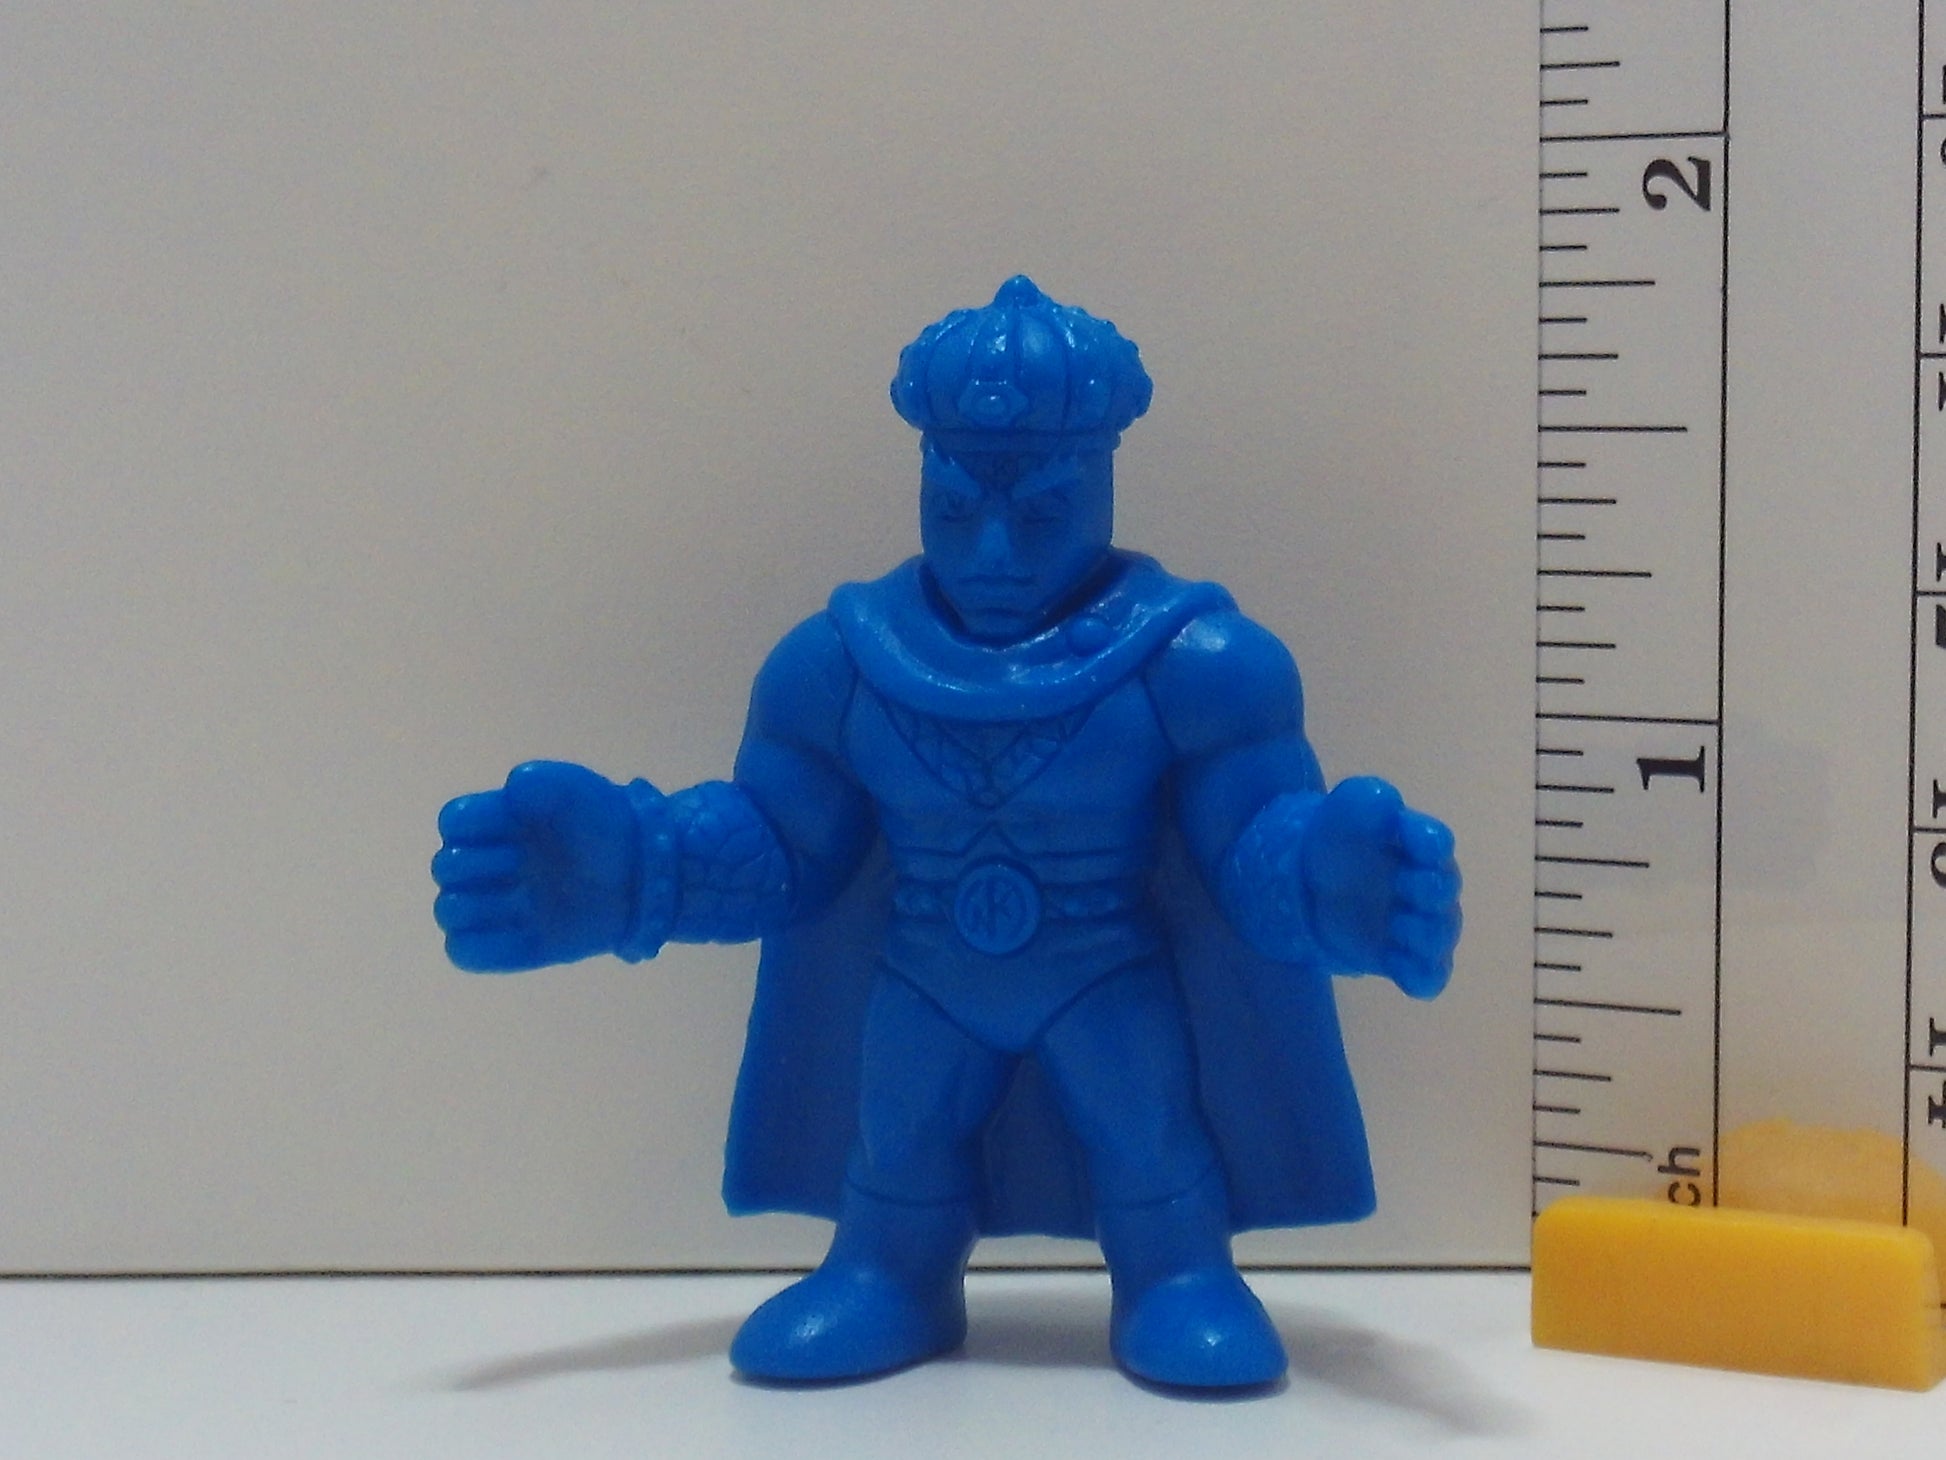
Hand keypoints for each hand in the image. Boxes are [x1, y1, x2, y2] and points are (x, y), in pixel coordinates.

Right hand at [431, 760, 636, 971]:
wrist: (646, 870)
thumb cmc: (605, 824)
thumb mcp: (578, 789)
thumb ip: (543, 781)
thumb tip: (511, 790)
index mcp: (497, 823)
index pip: (453, 822)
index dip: (475, 824)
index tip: (512, 823)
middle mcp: (490, 864)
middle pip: (444, 868)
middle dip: (479, 863)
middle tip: (523, 862)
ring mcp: (500, 906)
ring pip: (449, 911)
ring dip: (478, 903)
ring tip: (523, 897)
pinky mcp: (517, 946)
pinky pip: (467, 952)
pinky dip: (478, 945)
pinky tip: (518, 928)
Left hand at [1303, 777, 1460, 998]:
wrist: (1315, 883)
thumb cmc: (1342, 840)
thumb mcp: (1345, 810)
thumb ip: (1366, 801)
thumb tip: (1386, 802)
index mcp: (1419, 845)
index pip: (1437, 842)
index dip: (1426, 842)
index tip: (1405, 835)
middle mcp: (1430, 885)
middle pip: (1445, 890)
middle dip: (1428, 889)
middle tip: (1401, 884)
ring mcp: (1421, 925)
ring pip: (1441, 936)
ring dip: (1424, 933)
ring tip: (1397, 925)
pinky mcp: (1406, 959)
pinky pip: (1430, 978)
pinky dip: (1419, 976)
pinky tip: (1396, 964)